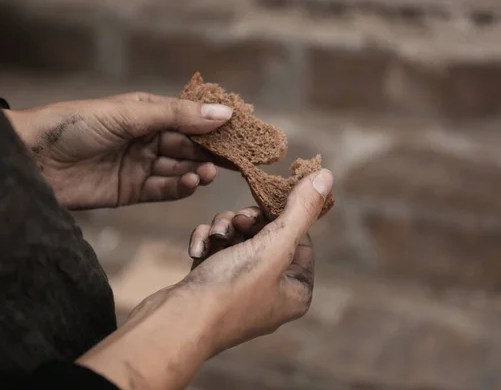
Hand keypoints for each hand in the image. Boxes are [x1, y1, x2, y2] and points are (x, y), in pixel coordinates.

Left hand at [5, 93, 232, 209]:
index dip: (214, 126)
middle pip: (188, 146)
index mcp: (147, 113)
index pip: (189, 119)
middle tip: (235, 160)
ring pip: (178, 168)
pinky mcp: (130, 191)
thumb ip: (177, 116)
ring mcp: (139, 165)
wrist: (32, 159)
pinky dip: (179, 187)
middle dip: (210, 152)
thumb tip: (223, 112)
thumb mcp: (130, 114)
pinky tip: (191, 182)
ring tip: (210, 172)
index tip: (240, 134)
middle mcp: (146, 138)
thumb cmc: (77, 124)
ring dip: (197, 170)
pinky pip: (163, 189)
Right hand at [77, 169, 332, 388]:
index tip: (264, 201)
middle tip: (237, 221)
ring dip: (224, 229)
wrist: (175, 324)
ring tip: (215, 236)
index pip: (300, 238)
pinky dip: (207, 243)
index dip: (283, 215)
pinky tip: (198, 249)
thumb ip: (301, 210)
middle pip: (268, 235)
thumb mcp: (273, 246)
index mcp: (295, 290)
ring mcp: (239, 290)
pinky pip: (216, 251)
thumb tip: (326, 176)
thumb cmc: (230, 290)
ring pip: (238, 239)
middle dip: (247, 222)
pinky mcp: (211, 285)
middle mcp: (271, 292)